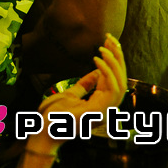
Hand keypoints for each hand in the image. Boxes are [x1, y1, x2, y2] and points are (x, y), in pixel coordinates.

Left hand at [29, 34, 126, 156]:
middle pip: (122, 79)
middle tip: (111, 38)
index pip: (116, 78)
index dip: (115, 59)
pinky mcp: (100, 112)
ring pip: (121, 84)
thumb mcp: (73, 93)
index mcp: (102, 103)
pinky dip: (107, 73)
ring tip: (102, 48)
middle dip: (118, 57)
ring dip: (114, 63)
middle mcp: (107, 107)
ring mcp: (105, 111)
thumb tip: (96, 71)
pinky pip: (112, 90)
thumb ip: (86, 84)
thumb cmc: (56, 115)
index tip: (109, 41)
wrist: (45, 129)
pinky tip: (97, 59)